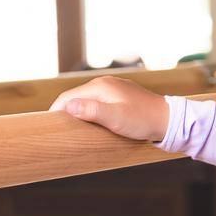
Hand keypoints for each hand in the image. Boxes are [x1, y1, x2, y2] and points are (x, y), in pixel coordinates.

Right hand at [49, 75, 169, 142]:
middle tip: (56, 131)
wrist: (169, 120)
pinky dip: (89, 112)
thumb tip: (68, 106)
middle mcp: (105, 84)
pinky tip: (89, 124)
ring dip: (77, 113)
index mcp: (101, 86)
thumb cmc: (143, 120)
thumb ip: (92, 110)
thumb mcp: (116, 118)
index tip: (47, 128)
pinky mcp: (120, 98)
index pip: (68, 97)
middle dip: (64, 112)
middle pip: (76, 97)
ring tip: (69, 130)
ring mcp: (114, 90)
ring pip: (87, 100)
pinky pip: (98, 103)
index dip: (55, 111)